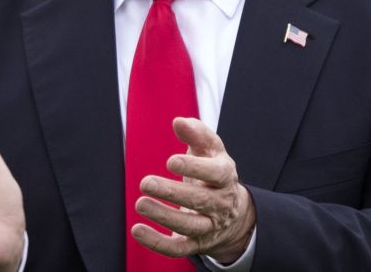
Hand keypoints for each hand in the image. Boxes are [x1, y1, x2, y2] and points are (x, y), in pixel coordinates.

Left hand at [131, 117, 255, 263]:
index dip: (194, 168)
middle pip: (200, 200)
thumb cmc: (213, 173)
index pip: (215, 173)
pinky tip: (137, 229)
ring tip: (140, 203)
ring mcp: (209, 226)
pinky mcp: (196, 244)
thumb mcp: (211, 150)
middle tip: (145, 182)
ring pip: (189, 226)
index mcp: (225, 176)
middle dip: (172, 193)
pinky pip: (178, 248)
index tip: (170, 161)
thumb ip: (196, 133)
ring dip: (163, 216)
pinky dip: (157, 242)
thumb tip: (178, 121)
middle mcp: (221, 203)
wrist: (233, 212)